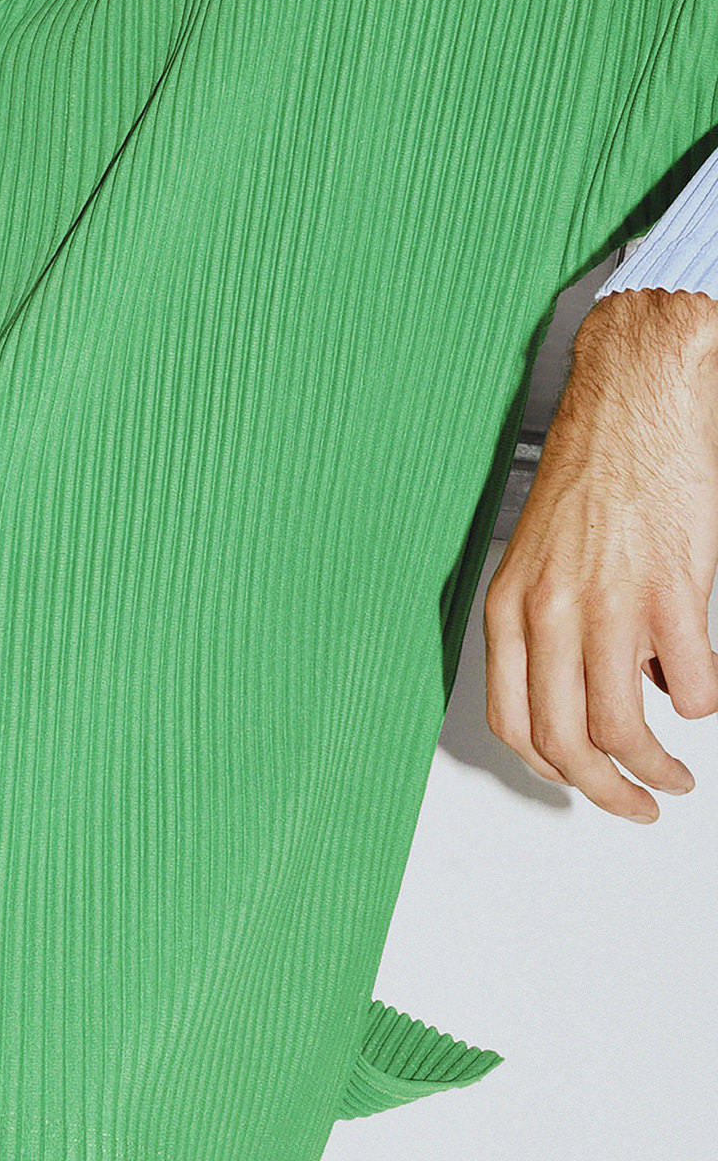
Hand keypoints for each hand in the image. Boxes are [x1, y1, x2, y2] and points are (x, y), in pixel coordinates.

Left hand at [484, 288, 717, 821]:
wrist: (633, 407)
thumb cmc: (590, 472)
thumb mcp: (539, 556)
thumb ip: (545, 626)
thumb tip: (580, 690)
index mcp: (510, 603)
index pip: (512, 721)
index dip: (550, 769)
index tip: (580, 783)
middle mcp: (550, 611)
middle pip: (566, 743)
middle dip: (605, 792)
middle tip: (636, 803)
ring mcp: (610, 606)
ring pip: (624, 731)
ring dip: (656, 768)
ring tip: (675, 772)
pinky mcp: (672, 595)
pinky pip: (691, 688)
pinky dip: (699, 704)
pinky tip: (698, 690)